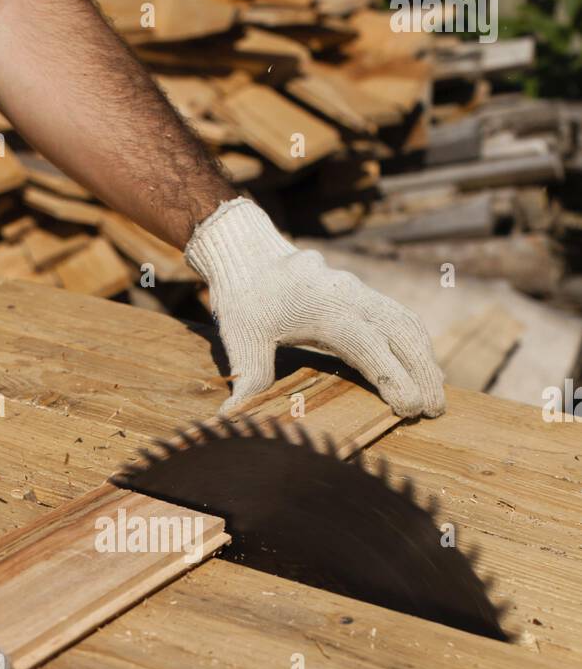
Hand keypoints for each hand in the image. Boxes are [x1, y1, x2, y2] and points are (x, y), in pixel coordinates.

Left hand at [186, 197, 445, 417]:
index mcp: (325, 308)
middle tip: (435, 412)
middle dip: (422, 373)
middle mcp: (351, 296)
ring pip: (406, 323)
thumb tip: (231, 417)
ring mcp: (360, 291)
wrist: (247, 250)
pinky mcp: (362, 293)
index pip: (369, 346)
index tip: (408, 409)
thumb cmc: (244, 295)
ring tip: (437, 396)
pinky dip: (416, 342)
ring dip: (425, 358)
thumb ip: (248, 376)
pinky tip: (424, 366)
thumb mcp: (241, 336)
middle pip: (401, 334)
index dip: (392, 378)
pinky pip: (399, 316)